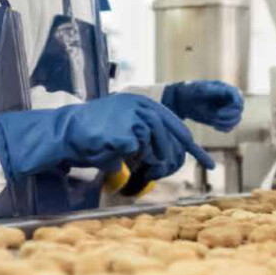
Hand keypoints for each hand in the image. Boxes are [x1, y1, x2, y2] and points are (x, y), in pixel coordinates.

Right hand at [0, 94, 214, 181]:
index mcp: (143, 103)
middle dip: (167, 160)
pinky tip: (110, 149)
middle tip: (156, 171)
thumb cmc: (92, 136)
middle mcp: (142, 106)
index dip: (193, 148)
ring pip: (156, 149)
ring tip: (124, 155)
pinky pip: (137, 154)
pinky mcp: (127, 132)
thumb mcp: (124, 131)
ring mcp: (134, 117)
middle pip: (172, 140)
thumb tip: (168, 156)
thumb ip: (145, 137)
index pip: (177, 126)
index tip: (210, 164)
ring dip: (145, 160)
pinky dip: (126, 158)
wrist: (65, 133)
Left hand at [161, 81, 244, 131]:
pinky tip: (215, 127)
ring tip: (215, 124)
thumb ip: (212, 90)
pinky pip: (230, 125)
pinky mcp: (221, 117)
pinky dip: (226, 128)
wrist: (181, 100)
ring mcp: (225, 108)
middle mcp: (227, 98)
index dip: (233, 107)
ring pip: (236, 118)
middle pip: (239, 109)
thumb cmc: (189, 91)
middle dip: (229, 116)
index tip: (219, 113)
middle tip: (215, 118)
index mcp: (224, 89)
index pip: (238, 98)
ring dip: (228, 123)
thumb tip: (224, 90)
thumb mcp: (198, 89)